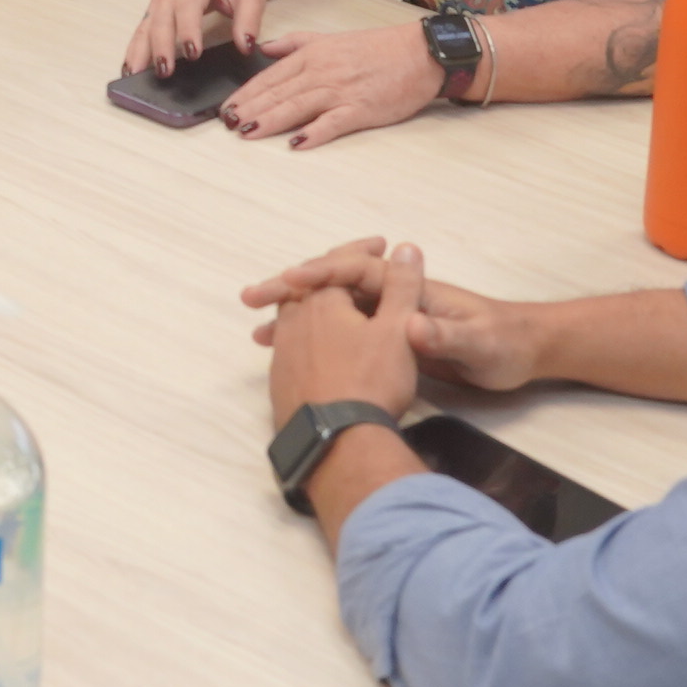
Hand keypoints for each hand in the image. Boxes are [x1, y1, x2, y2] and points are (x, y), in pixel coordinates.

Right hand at [127, 0, 271, 75]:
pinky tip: (130, 67)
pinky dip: (134, 48)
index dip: (188, 28)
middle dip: (161, 44)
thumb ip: (250, 18)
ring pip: (147, 23)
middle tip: (165, 71)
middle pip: (162, 16)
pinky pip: (141, 28)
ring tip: (136, 74)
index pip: (189, 3)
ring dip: (140, 49)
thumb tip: (246, 45)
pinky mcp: (154, 9)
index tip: (192, 54)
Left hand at [221, 21, 442, 148]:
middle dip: (250, 108)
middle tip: (226, 123)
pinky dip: (314, 132)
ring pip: (298, 106)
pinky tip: (296, 143)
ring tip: (247, 132)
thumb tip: (264, 48)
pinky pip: (332, 122)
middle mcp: (322, 72)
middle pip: (278, 92)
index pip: (270, 76)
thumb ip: (295, 43)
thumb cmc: (378, 49)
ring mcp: (341, 91)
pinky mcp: (361, 108)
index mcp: (313, 55)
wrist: (420, 53)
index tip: (226, 107)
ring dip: (271, 120)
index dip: (246, 93)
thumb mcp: (331, 38)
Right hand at [247, 239, 540, 392]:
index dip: (322, 274)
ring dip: (295, 317)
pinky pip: (342, 334)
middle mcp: (396, 299)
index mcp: (412, 291)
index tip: (288, 281)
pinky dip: (314, 341)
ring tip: (257, 334)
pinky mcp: (391, 341)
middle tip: (252, 300)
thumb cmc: (505, 344)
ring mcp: (391, 319)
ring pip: (333, 311)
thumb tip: (412, 322)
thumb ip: (446, 333)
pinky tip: (293, 357)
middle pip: (335, 286)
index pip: (358, 273)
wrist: (526, 354)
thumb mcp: (479, 344)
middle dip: (292, 290)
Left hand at [254, 238, 430, 426]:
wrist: (337, 441)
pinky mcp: (280, 382)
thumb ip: (403, 285)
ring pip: (297, 316)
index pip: (337, 262)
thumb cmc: (371, 381)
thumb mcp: (399, 328)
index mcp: (320, 301)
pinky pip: (292, 347)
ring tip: (337, 307)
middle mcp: (293, 321)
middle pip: (310, 286)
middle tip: (356, 272)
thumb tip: (406, 248)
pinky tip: (322, 349)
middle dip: (334, 274)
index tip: (381, 245)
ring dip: (316, 306)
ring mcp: (281, 353)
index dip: (361, 250)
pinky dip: (309, 337)